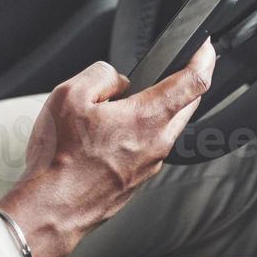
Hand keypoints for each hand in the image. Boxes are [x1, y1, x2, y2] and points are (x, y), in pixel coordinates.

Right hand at [0, 41, 215, 256]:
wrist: (51, 209)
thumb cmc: (59, 159)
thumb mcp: (69, 95)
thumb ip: (102, 74)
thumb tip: (118, 80)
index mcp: (146, 118)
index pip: (194, 81)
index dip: (204, 57)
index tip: (204, 47)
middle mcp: (157, 143)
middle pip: (189, 105)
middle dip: (187, 82)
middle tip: (175, 67)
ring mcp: (150, 165)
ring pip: (168, 127)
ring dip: (161, 109)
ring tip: (129, 102)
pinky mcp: (138, 180)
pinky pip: (150, 148)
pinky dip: (143, 133)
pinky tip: (115, 133)